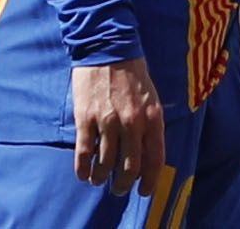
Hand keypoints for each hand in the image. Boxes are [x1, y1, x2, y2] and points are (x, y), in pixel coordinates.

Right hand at [72, 58, 164, 197]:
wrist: (108, 47)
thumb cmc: (133, 72)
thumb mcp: (151, 96)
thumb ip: (149, 123)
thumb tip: (146, 151)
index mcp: (152, 117)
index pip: (155, 159)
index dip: (150, 181)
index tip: (144, 191)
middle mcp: (132, 122)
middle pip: (129, 168)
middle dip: (123, 185)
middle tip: (119, 189)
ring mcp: (108, 121)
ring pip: (105, 164)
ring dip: (101, 178)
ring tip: (99, 180)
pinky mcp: (86, 118)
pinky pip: (84, 153)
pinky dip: (83, 169)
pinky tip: (83, 174)